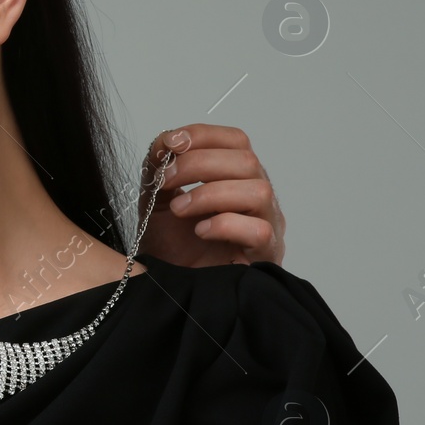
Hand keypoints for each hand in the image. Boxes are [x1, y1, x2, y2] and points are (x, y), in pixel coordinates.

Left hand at [138, 125, 284, 267]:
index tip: (171, 144)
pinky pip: (259, 231)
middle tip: (166, 181)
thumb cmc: (173, 246)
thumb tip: (166, 141)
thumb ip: (159, 167)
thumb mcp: (157, 199)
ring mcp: (267, 225)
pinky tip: (200, 231)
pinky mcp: (265, 256)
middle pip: (246, 160)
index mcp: (236, 177)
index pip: (235, 140)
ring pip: (258, 191)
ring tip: (179, 210)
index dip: (203, 135)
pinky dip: (224, 225)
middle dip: (198, 164)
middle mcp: (257, 196)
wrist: (175, 289)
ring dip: (210, 194)